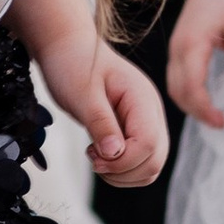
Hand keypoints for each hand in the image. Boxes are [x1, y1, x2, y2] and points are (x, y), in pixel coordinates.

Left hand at [35, 35, 167, 185]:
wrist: (68, 48)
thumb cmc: (73, 64)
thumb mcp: (82, 94)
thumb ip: (100, 123)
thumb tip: (115, 154)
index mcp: (142, 98)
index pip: (148, 144)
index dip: (123, 161)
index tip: (94, 156)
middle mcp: (151, 112)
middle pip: (155, 160)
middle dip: (123, 171)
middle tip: (93, 159)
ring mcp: (146, 121)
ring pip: (151, 166)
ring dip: (123, 174)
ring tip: (96, 156)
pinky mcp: (135, 130)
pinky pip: (140, 162)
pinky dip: (122, 170)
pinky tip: (100, 155)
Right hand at [168, 0, 223, 127]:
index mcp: (192, 44)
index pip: (192, 86)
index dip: (205, 109)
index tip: (222, 121)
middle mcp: (177, 49)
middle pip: (178, 92)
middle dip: (197, 112)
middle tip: (220, 123)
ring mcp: (174, 49)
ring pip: (173, 87)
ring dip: (189, 106)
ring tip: (212, 116)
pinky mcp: (176, 49)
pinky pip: (174, 78)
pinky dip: (186, 94)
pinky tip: (202, 100)